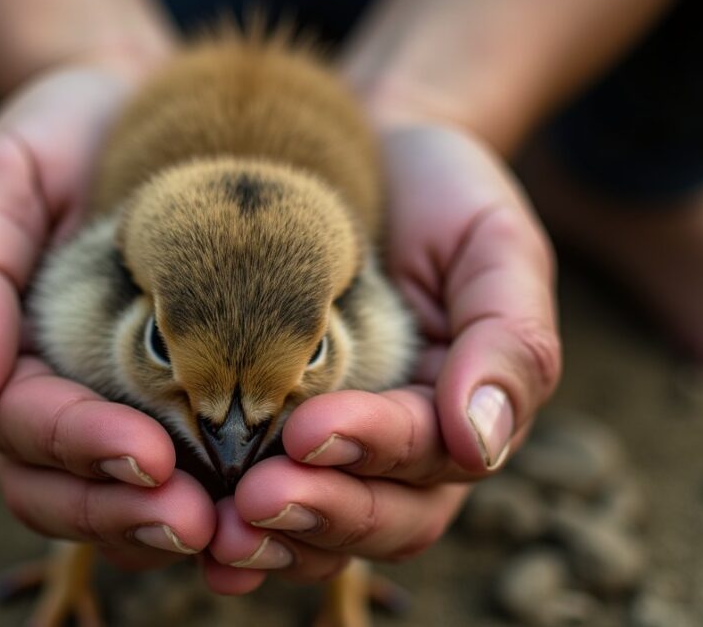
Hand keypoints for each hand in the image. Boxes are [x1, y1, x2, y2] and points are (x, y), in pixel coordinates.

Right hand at [0, 67, 214, 568]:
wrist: (148, 106)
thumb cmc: (65, 137)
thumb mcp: (2, 179)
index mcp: (9, 361)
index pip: (24, 428)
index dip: (78, 449)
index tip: (145, 456)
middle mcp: (62, 402)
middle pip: (69, 491)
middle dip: (127, 512)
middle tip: (198, 523)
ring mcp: (126, 410)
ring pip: (130, 504)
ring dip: (175, 527)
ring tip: (238, 532)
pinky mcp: (194, 405)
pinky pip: (200, 476)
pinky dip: (228, 502)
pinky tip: (276, 508)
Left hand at [205, 122, 560, 590]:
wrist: (366, 161)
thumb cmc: (441, 197)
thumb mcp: (494, 245)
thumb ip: (509, 340)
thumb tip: (481, 444)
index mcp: (460, 414)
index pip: (427, 456)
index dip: (372, 449)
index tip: (308, 429)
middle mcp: (402, 454)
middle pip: (376, 518)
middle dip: (319, 512)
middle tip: (252, 500)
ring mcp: (335, 455)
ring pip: (319, 533)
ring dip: (273, 540)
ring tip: (217, 531)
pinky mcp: (268, 444)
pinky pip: (259, 510)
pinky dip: (233, 531)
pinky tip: (193, 538)